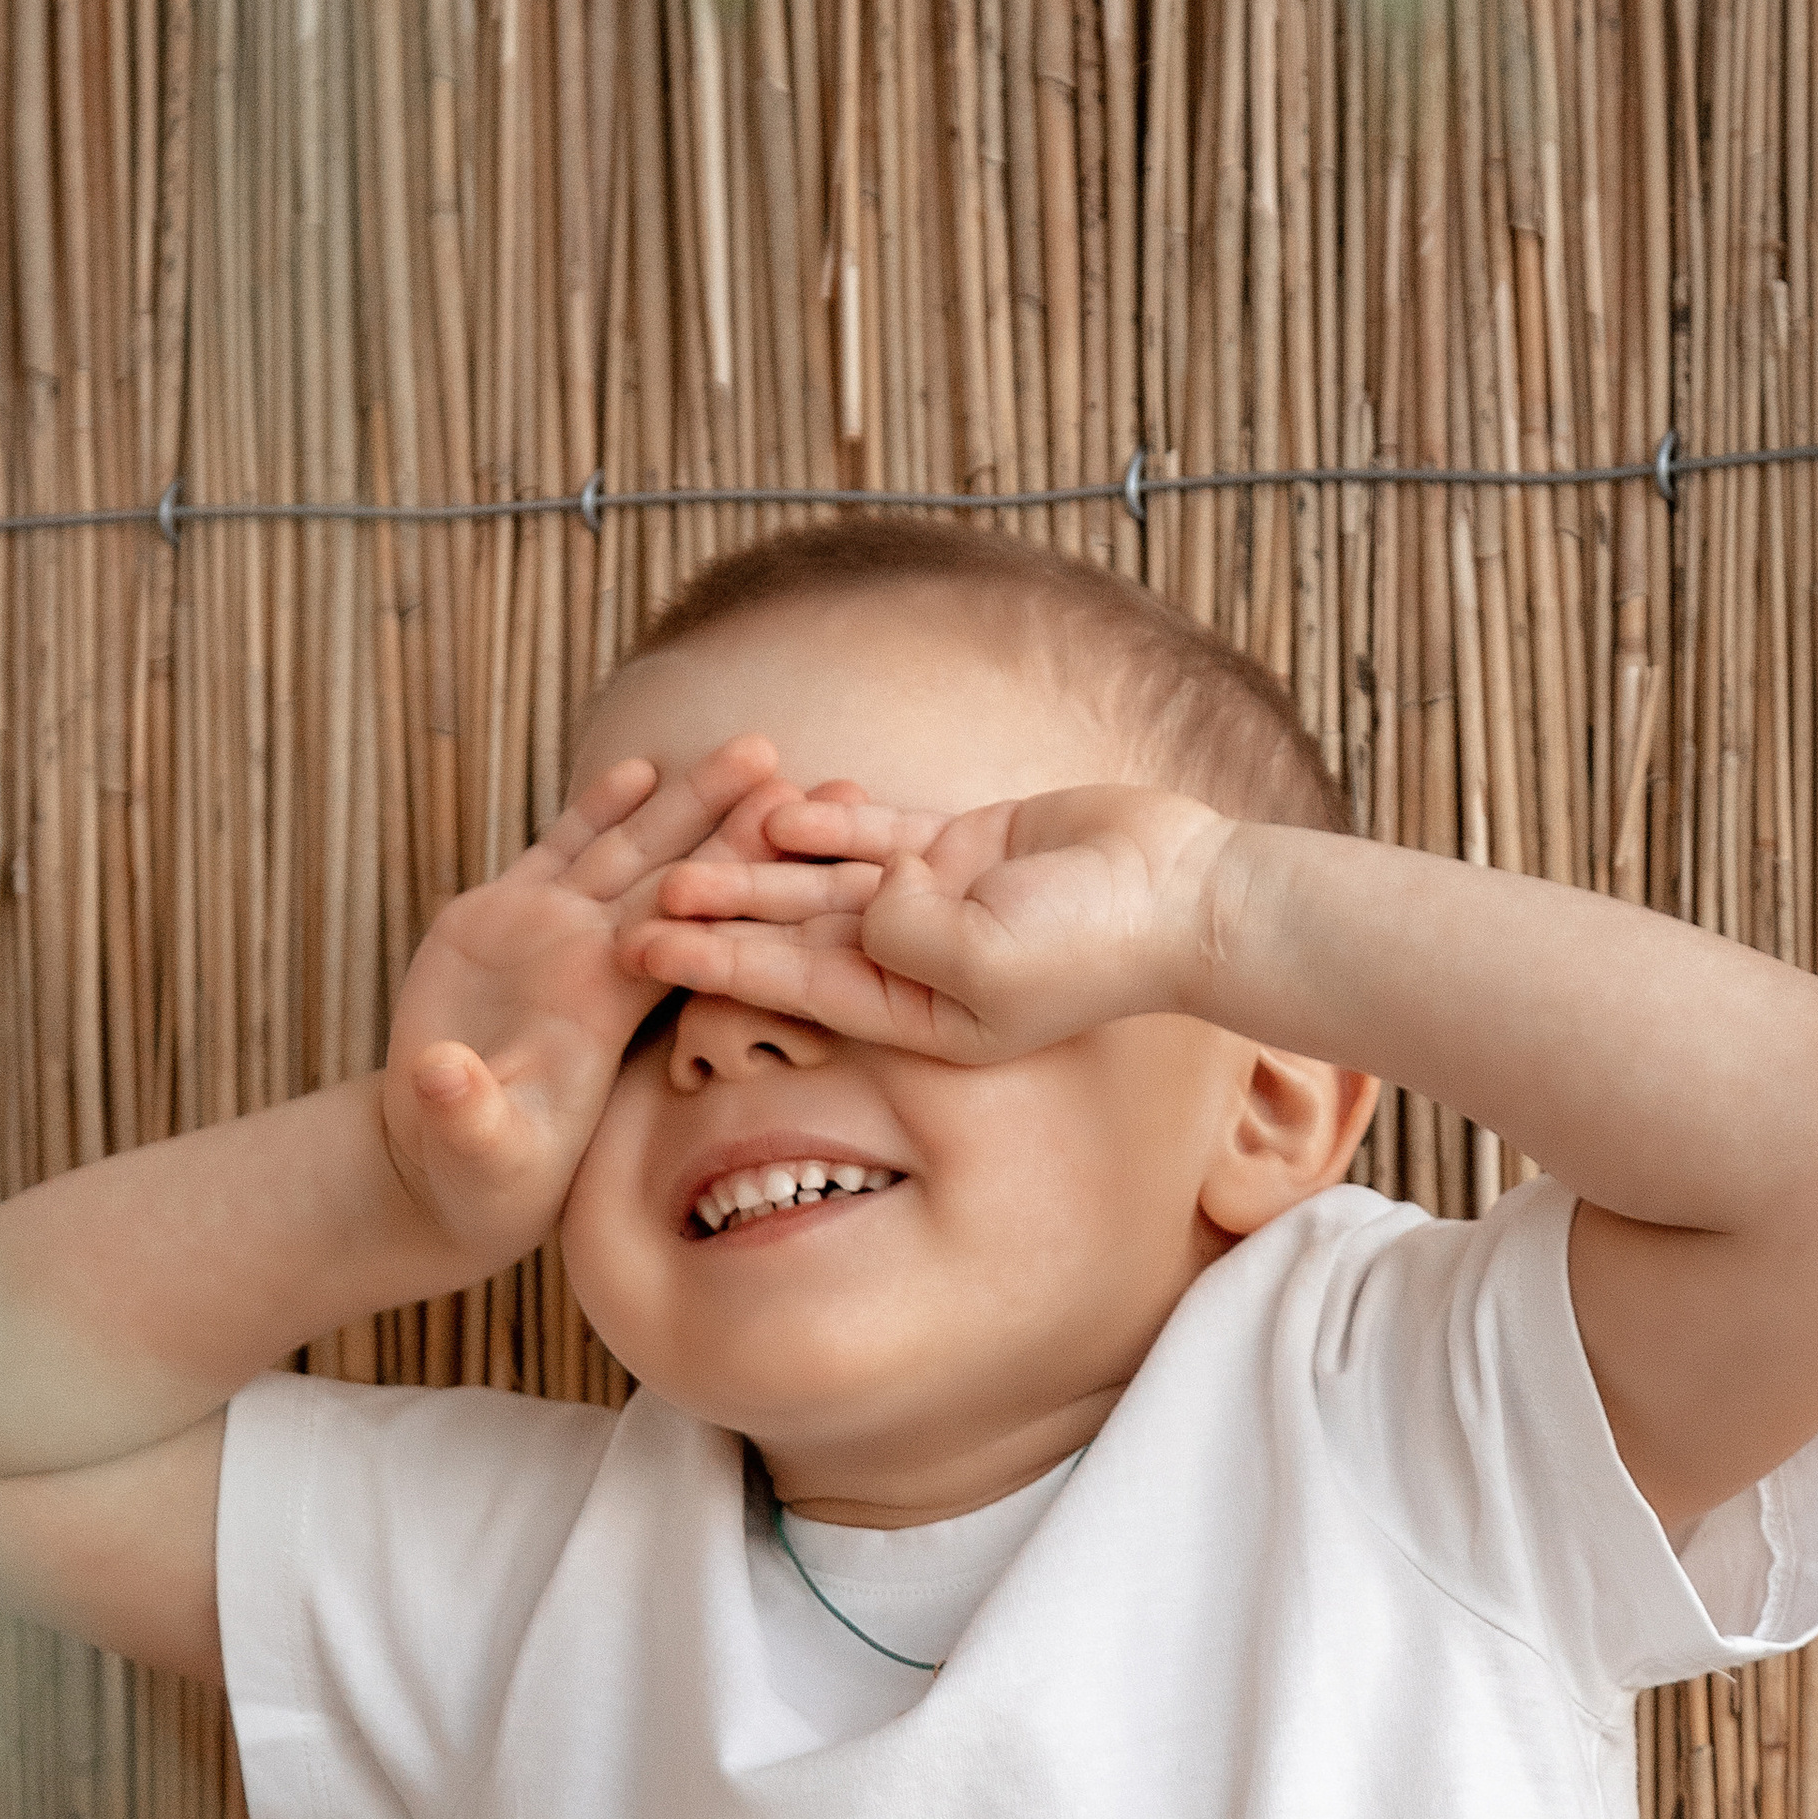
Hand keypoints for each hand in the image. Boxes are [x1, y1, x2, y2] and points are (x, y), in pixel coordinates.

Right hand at [383, 737, 796, 1249]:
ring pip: (638, 852)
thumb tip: (441, 1075)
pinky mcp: (501, 919)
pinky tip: (639, 768)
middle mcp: (597, 964)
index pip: (697, 938)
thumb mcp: (479, 1153)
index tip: (812, 849)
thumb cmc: (481, 1175)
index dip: (752, 889)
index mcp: (609, 1011)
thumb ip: (467, 1112)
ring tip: (756, 751)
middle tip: (833, 781)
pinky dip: (598, 812)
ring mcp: (554, 935)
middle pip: (691, 881)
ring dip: (694, 802)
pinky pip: (562, 854)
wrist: (441, 1161)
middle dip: (752, 830)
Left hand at [619, 783, 1237, 1060]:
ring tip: (686, 844)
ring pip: (830, 879)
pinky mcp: (964, 849)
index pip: (793, 983)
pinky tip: (774, 804)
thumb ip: (910, 930)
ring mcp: (939, 904)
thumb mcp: (988, 958)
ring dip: (762, 861)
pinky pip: (881, 833)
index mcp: (917, 1014)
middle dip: (720, 911)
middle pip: (797, 933)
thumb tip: (864, 898)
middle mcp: (919, 965)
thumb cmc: (1096, 944)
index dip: (714, 959)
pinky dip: (833, 819)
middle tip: (632, 894)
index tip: (641, 946)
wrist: (1185, 892)